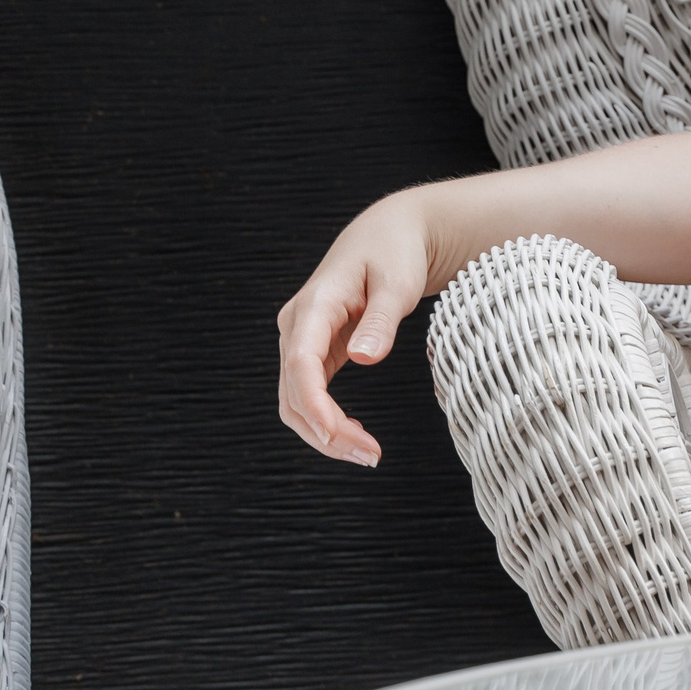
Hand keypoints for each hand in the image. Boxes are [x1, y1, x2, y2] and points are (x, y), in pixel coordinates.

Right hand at [276, 189, 433, 466]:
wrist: (390, 233)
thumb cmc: (395, 252)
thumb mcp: (397, 282)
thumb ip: (381, 319)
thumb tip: (363, 358)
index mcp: (314, 305)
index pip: (300, 365)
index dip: (316, 407)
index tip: (342, 436)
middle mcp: (297, 325)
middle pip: (292, 392)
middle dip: (325, 432)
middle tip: (370, 456)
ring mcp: (301, 339)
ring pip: (295, 399)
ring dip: (323, 433)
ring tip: (366, 454)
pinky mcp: (313, 349)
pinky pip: (308, 393)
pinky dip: (326, 419)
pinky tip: (356, 434)